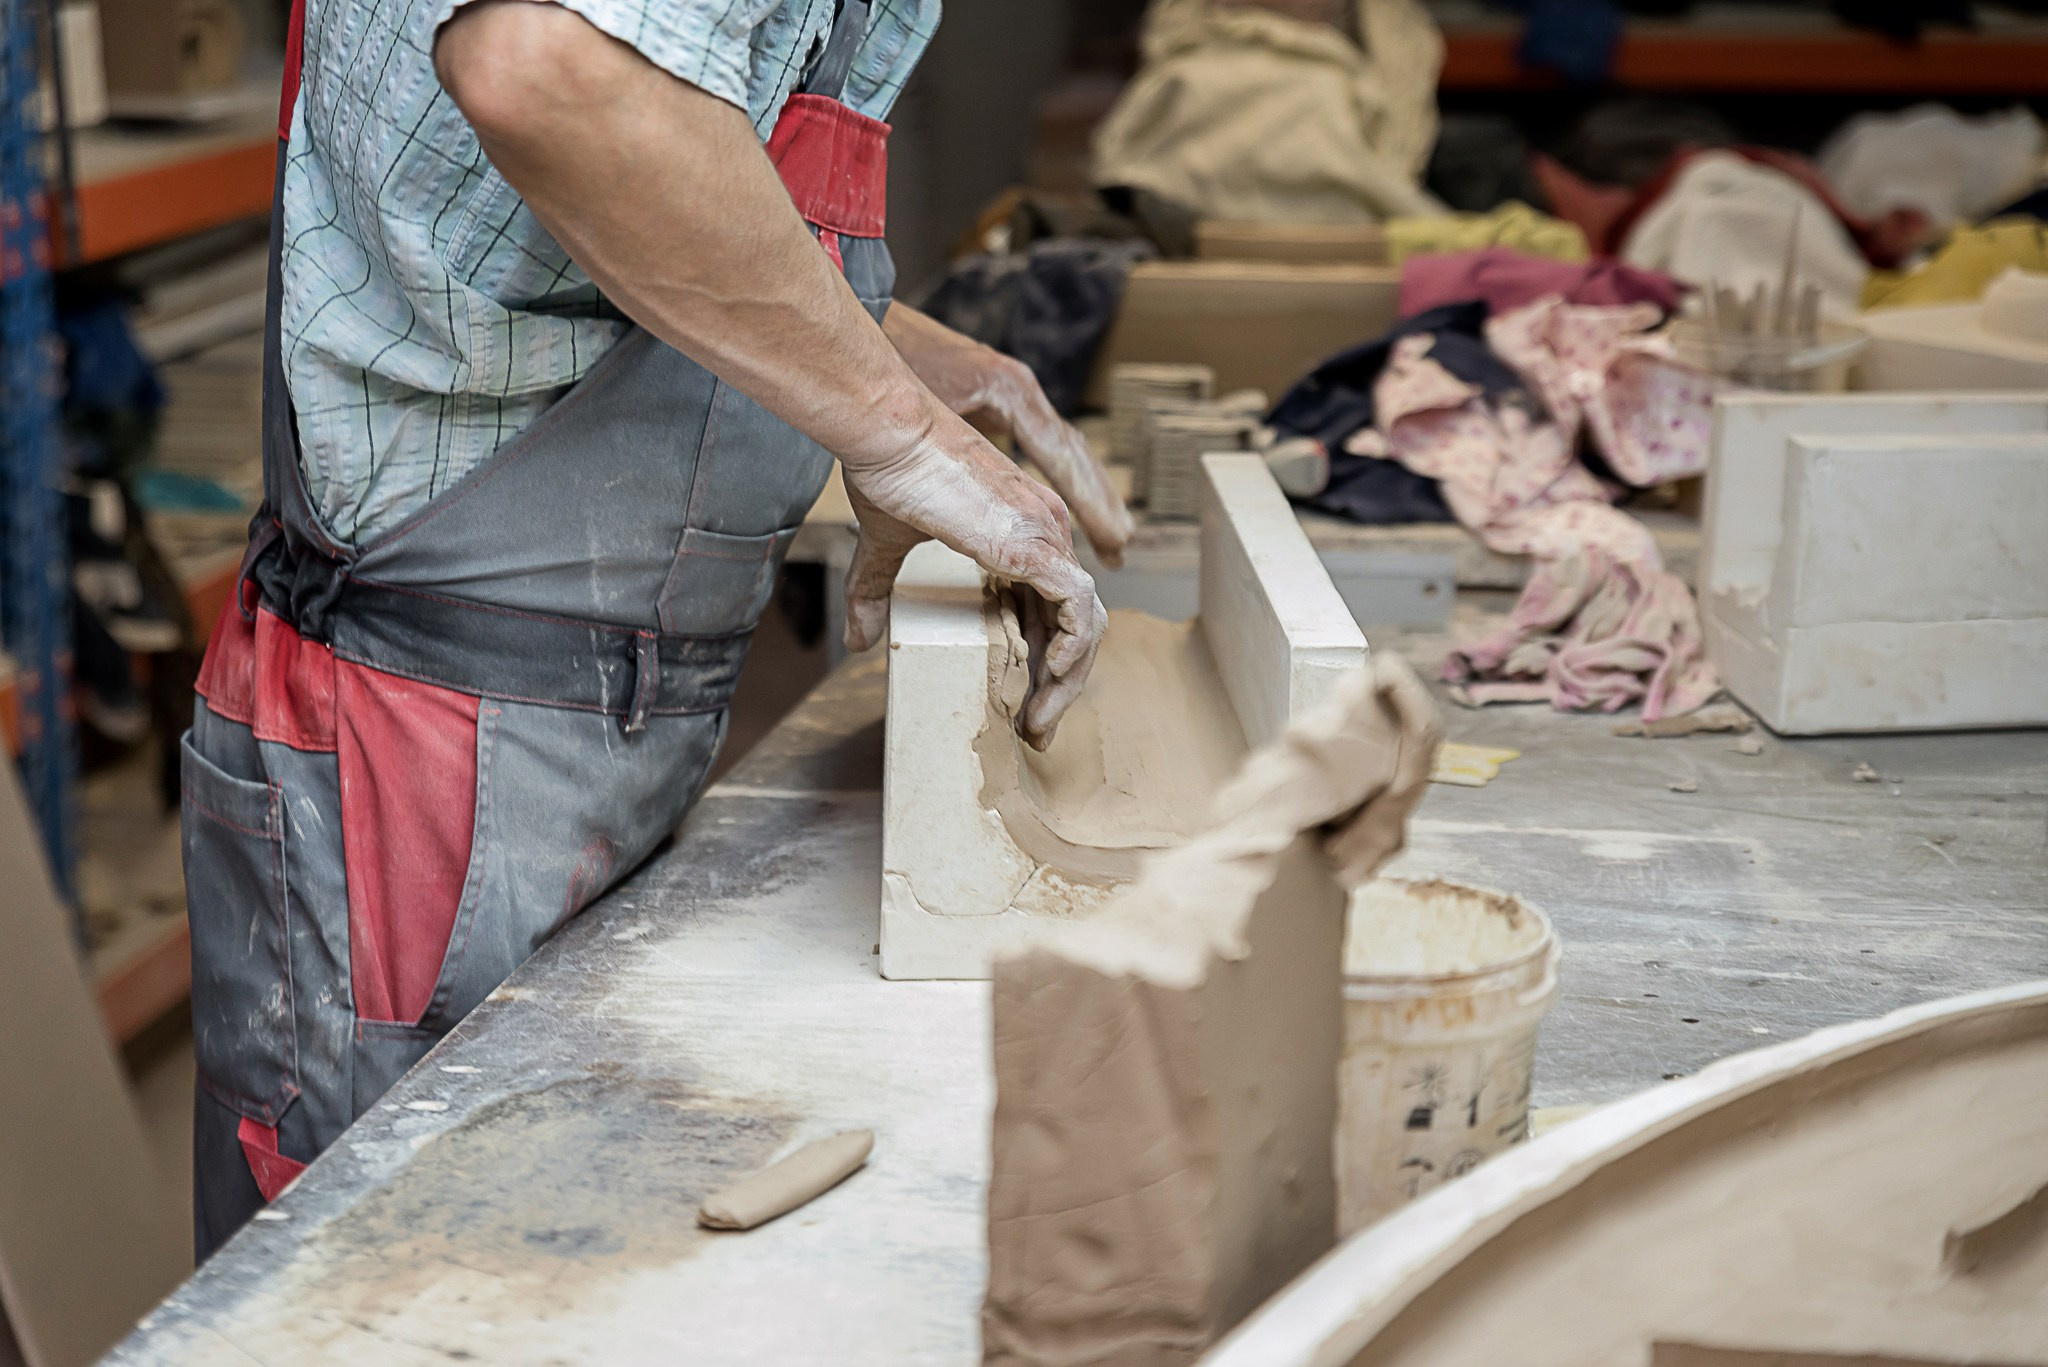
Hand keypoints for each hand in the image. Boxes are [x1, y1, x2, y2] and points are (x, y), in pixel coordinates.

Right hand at [840, 403, 1106, 748]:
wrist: (890, 433)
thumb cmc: (889, 470)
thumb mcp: (885, 545)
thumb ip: (875, 591)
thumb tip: (859, 641)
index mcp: (1020, 532)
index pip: (1051, 608)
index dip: (1043, 660)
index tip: (1022, 703)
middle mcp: (1046, 533)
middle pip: (1077, 624)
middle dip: (1061, 684)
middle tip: (1037, 728)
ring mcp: (1047, 538)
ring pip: (1086, 624)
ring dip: (1068, 680)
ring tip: (1039, 720)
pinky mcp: (1037, 547)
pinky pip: (1080, 611)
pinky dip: (1073, 649)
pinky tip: (1050, 679)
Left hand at [884, 304, 1133, 567]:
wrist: (871, 313)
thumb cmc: (892, 356)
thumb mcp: (920, 411)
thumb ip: (944, 454)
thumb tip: (958, 502)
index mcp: (1011, 391)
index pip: (1063, 454)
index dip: (1090, 501)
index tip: (1111, 537)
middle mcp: (1021, 390)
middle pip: (1074, 453)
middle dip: (1100, 502)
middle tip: (1120, 546)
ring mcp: (1012, 391)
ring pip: (1062, 446)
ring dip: (1087, 489)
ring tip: (1110, 531)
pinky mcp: (997, 397)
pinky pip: (1041, 441)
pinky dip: (1059, 473)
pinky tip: (1065, 499)